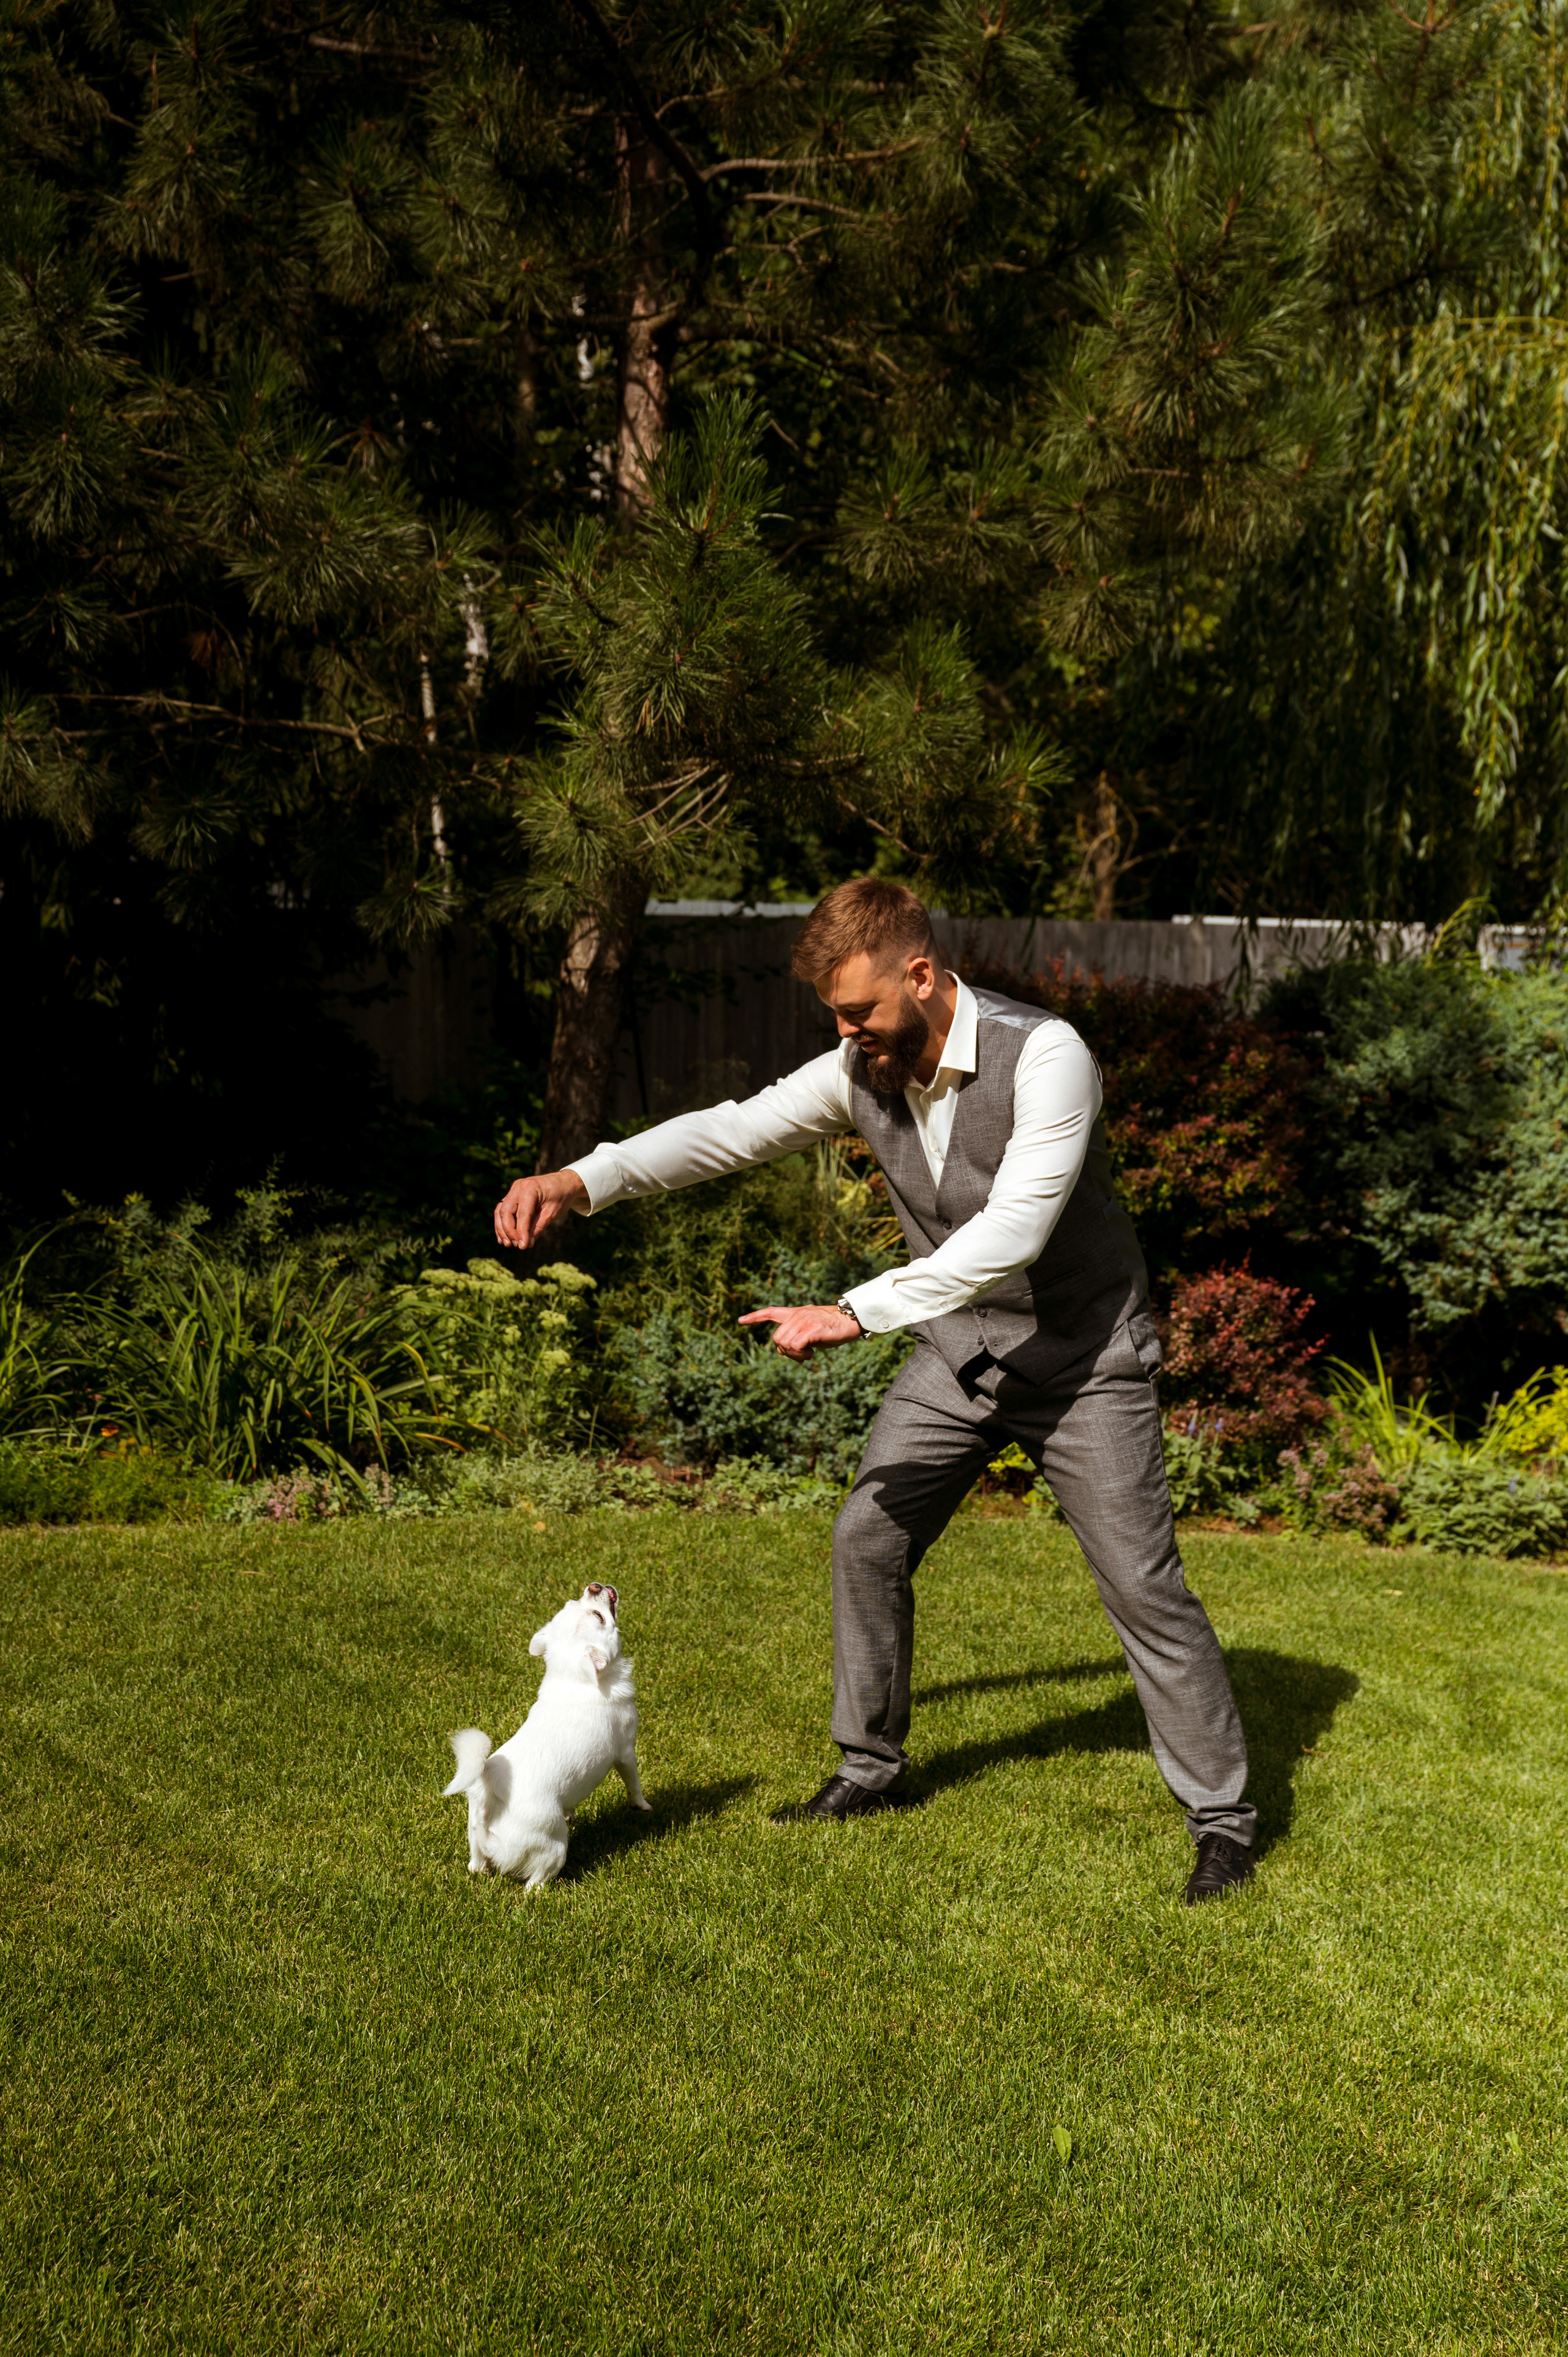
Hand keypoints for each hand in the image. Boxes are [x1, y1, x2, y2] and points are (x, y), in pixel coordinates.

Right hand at [494, 1167, 588, 1250]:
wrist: (564, 1183)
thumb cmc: (560, 1197)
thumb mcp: (552, 1213)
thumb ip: (538, 1227)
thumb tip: (527, 1244)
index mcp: (530, 1188)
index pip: (522, 1213)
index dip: (521, 1231)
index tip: (523, 1246)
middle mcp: (518, 1187)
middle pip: (506, 1211)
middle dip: (509, 1230)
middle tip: (516, 1245)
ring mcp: (514, 1190)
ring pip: (501, 1211)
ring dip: (502, 1228)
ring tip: (507, 1244)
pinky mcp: (513, 1195)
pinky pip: (504, 1209)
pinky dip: (503, 1223)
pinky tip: (504, 1237)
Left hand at [738, 1303, 862, 1362]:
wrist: (852, 1320)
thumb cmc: (835, 1328)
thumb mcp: (812, 1329)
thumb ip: (799, 1334)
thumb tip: (788, 1349)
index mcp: (796, 1313)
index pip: (771, 1312)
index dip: (755, 1317)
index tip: (740, 1321)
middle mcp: (797, 1315)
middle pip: (777, 1339)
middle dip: (786, 1352)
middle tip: (803, 1355)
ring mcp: (803, 1321)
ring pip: (784, 1343)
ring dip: (794, 1354)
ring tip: (808, 1353)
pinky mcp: (811, 1329)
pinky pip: (795, 1346)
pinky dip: (801, 1354)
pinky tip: (811, 1352)